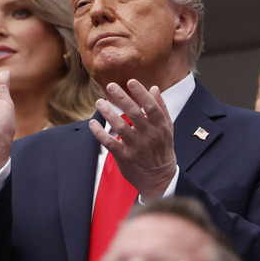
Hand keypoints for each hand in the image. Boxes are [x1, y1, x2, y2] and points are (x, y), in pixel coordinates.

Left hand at [89, 79, 176, 199]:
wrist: (159, 178)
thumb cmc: (162, 149)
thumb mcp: (167, 129)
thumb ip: (161, 108)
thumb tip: (154, 87)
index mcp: (160, 127)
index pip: (151, 107)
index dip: (141, 93)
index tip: (131, 82)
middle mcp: (148, 136)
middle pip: (134, 114)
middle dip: (122, 98)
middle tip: (110, 86)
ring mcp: (136, 147)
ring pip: (120, 127)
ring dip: (108, 113)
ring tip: (99, 102)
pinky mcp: (124, 156)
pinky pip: (109, 143)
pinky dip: (99, 132)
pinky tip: (93, 123)